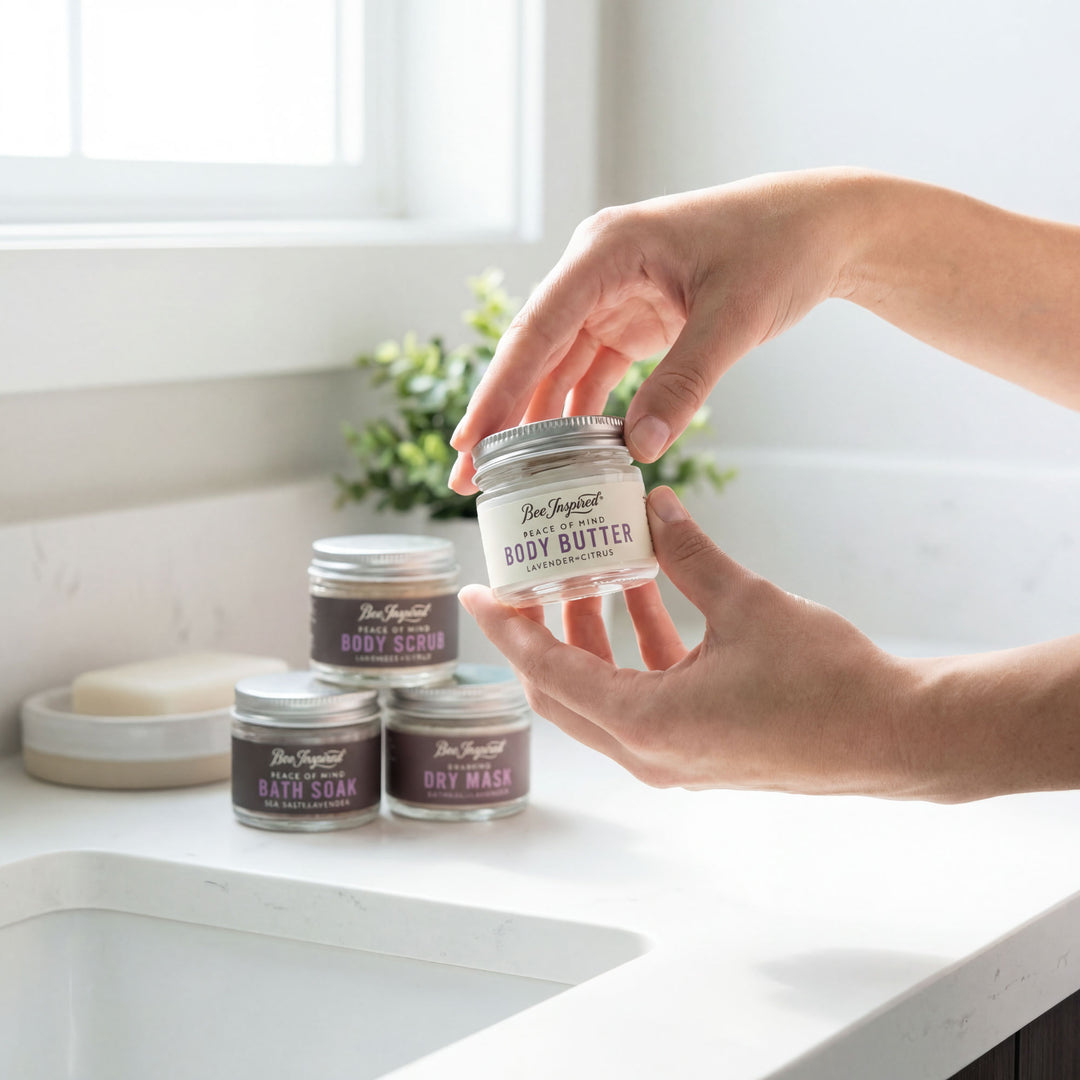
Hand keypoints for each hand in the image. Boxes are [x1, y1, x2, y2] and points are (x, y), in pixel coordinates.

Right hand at [449, 168, 862, 492]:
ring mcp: (611, 297)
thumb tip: (639, 453)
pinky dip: (582, 414)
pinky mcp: (632, 320)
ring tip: (507, 478)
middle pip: (535, 350)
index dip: (500, 387)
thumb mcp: (734, 319)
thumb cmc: (779, 250)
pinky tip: (570, 455)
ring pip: (558, 367)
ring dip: (535, 420)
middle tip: (468, 474)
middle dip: (502, 414)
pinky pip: (594, 373)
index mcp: (607, 251)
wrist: (820, 228)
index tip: (470, 440)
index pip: (538, 327)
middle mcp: (596, 271)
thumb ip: (684, 384)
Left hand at [459, 486, 924, 797]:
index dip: (505, 627)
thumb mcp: (747, 603)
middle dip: (544, 630)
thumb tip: (655, 506)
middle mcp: (648, 753)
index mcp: (645, 723)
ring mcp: (675, 759)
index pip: (547, 670)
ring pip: (605, 694)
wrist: (899, 737)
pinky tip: (652, 598)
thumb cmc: (827, 681)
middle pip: (564, 689)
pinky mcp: (701, 751)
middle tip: (531, 578)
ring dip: (596, 636)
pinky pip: (646, 699)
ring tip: (597, 573)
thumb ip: (690, 553)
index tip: (475, 592)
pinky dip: (638, 653)